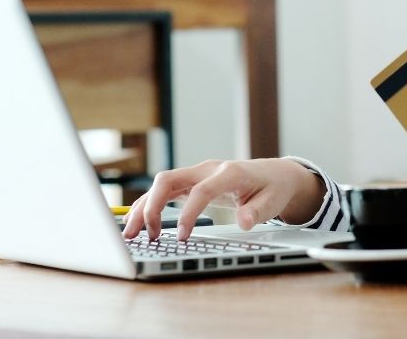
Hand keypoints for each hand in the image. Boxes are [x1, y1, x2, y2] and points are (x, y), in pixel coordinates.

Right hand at [122, 158, 325, 240]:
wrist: (274, 174)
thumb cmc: (272, 187)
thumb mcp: (272, 202)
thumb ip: (258, 212)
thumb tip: (244, 222)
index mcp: (229, 173)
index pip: (201, 190)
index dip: (189, 213)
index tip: (183, 237)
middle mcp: (208, 169)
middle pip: (169, 180)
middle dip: (152, 206)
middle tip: (142, 234)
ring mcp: (197, 173)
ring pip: (161, 184)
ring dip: (144, 207)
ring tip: (131, 232)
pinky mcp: (191, 182)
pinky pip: (165, 191)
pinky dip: (150, 204)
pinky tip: (139, 222)